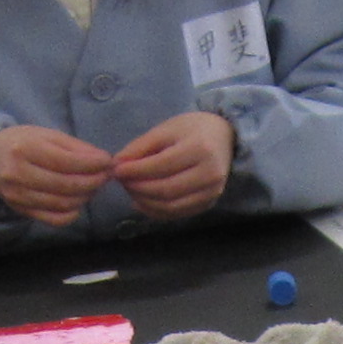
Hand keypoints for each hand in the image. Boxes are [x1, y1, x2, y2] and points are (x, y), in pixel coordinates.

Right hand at [0, 123, 112, 225]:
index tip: (107, 162)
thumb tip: (102, 161)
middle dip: (93, 182)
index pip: (66, 162)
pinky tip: (78, 202)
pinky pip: (54, 219)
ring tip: (93, 187)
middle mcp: (18, 174)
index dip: (92, 164)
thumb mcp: (47, 136)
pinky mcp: (21, 210)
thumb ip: (75, 148)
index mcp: (25, 149)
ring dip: (85, 197)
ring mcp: (18, 196)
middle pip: (66, 185)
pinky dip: (72, 214)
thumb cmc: (23, 143)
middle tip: (105, 176)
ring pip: (62, 204)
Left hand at [110, 110, 234, 219]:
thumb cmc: (192, 129)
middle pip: (166, 190)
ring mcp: (212, 192)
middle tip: (122, 182)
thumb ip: (141, 147)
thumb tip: (118, 165)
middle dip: (138, 188)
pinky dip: (155, 212)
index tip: (117, 170)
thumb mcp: (166, 129)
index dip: (135, 171)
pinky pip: (177, 214)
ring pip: (171, 207)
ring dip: (144, 203)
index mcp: (200, 149)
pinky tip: (142, 203)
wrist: (225, 137)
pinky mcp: (209, 204)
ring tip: (130, 192)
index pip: (161, 166)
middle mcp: (210, 174)